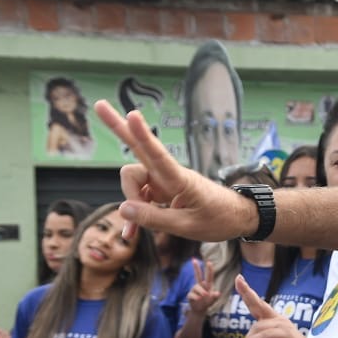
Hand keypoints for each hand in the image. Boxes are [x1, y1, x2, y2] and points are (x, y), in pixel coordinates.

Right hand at [94, 100, 255, 240]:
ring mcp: (165, 181)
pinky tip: (132, 233)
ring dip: (130, 203)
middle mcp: (169, 175)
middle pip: (139, 149)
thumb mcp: (187, 226)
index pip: (158, 155)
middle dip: (118, 129)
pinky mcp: (163, 190)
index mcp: (180, 180)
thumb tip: (122, 208)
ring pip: (134, 182)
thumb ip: (154, 219)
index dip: (143, 136)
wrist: (239, 219)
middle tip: (99, 105)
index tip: (133, 115)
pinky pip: (140, 198)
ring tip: (135, 231)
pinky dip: (136, 214)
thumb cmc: (219, 220)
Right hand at [186, 258, 220, 315]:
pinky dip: (196, 297)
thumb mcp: (213, 300)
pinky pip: (192, 294)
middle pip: (197, 275)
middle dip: (196, 267)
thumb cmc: (207, 302)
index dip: (209, 269)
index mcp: (207, 285)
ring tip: (204, 296)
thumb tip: (218, 293)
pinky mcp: (190, 294)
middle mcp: (200, 285)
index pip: (209, 276)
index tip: (209, 262)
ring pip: (197, 287)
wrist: (200, 309)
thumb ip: (215, 297)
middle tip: (193, 259)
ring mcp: (194, 289)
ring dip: (201, 292)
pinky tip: (198, 299)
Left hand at [234, 275, 321, 337]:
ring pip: (257, 327)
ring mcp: (282, 325)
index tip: (239, 279)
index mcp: (272, 321)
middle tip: (238, 279)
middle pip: (259, 304)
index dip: (248, 293)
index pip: (258, 305)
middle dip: (247, 291)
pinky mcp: (285, 333)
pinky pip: (264, 335)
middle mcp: (277, 319)